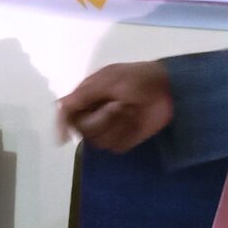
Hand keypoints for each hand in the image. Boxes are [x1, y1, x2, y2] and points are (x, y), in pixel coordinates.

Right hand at [55, 59, 176, 153]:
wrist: (168, 89)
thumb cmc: (137, 79)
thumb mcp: (108, 80)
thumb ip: (82, 94)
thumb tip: (59, 107)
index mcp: (88, 97)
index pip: (67, 114)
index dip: (62, 125)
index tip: (64, 137)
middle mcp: (95, 114)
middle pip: (83, 130)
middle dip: (100, 119)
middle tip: (117, 106)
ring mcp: (110, 129)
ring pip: (98, 141)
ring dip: (115, 126)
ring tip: (129, 111)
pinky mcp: (125, 140)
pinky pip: (116, 147)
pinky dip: (126, 135)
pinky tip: (135, 122)